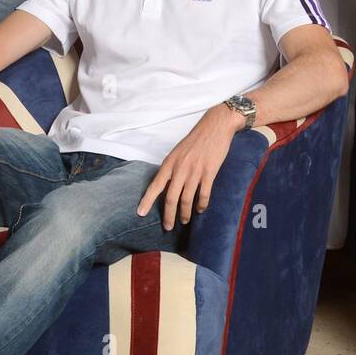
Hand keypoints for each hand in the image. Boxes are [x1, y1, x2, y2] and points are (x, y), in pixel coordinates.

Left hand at [137, 104, 241, 230]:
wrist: (215, 127)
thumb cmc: (196, 139)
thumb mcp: (178, 152)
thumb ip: (172, 168)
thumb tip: (167, 184)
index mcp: (170, 163)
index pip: (155, 185)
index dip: (147, 201)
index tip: (140, 213)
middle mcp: (180, 169)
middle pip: (171, 198)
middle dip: (169, 215)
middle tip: (168, 227)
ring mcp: (195, 172)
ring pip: (187, 199)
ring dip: (185, 213)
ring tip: (184, 220)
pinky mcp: (209, 173)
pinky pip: (204, 194)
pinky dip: (202, 205)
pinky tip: (201, 210)